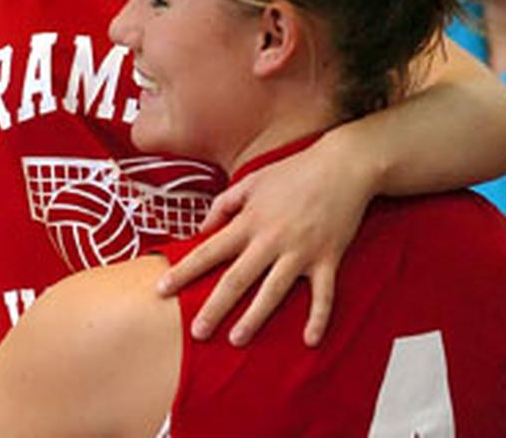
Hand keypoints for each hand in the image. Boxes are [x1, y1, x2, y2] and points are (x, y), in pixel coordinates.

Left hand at [157, 137, 374, 346]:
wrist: (343, 165)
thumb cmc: (294, 172)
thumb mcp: (251, 181)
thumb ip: (223, 205)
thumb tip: (201, 229)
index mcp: (249, 222)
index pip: (208, 251)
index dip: (183, 271)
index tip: (161, 290)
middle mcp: (271, 240)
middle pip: (236, 279)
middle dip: (214, 307)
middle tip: (196, 332)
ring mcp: (300, 251)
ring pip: (273, 291)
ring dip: (255, 318)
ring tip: (237, 340)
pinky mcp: (328, 258)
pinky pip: (324, 294)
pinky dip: (318, 318)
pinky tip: (309, 340)